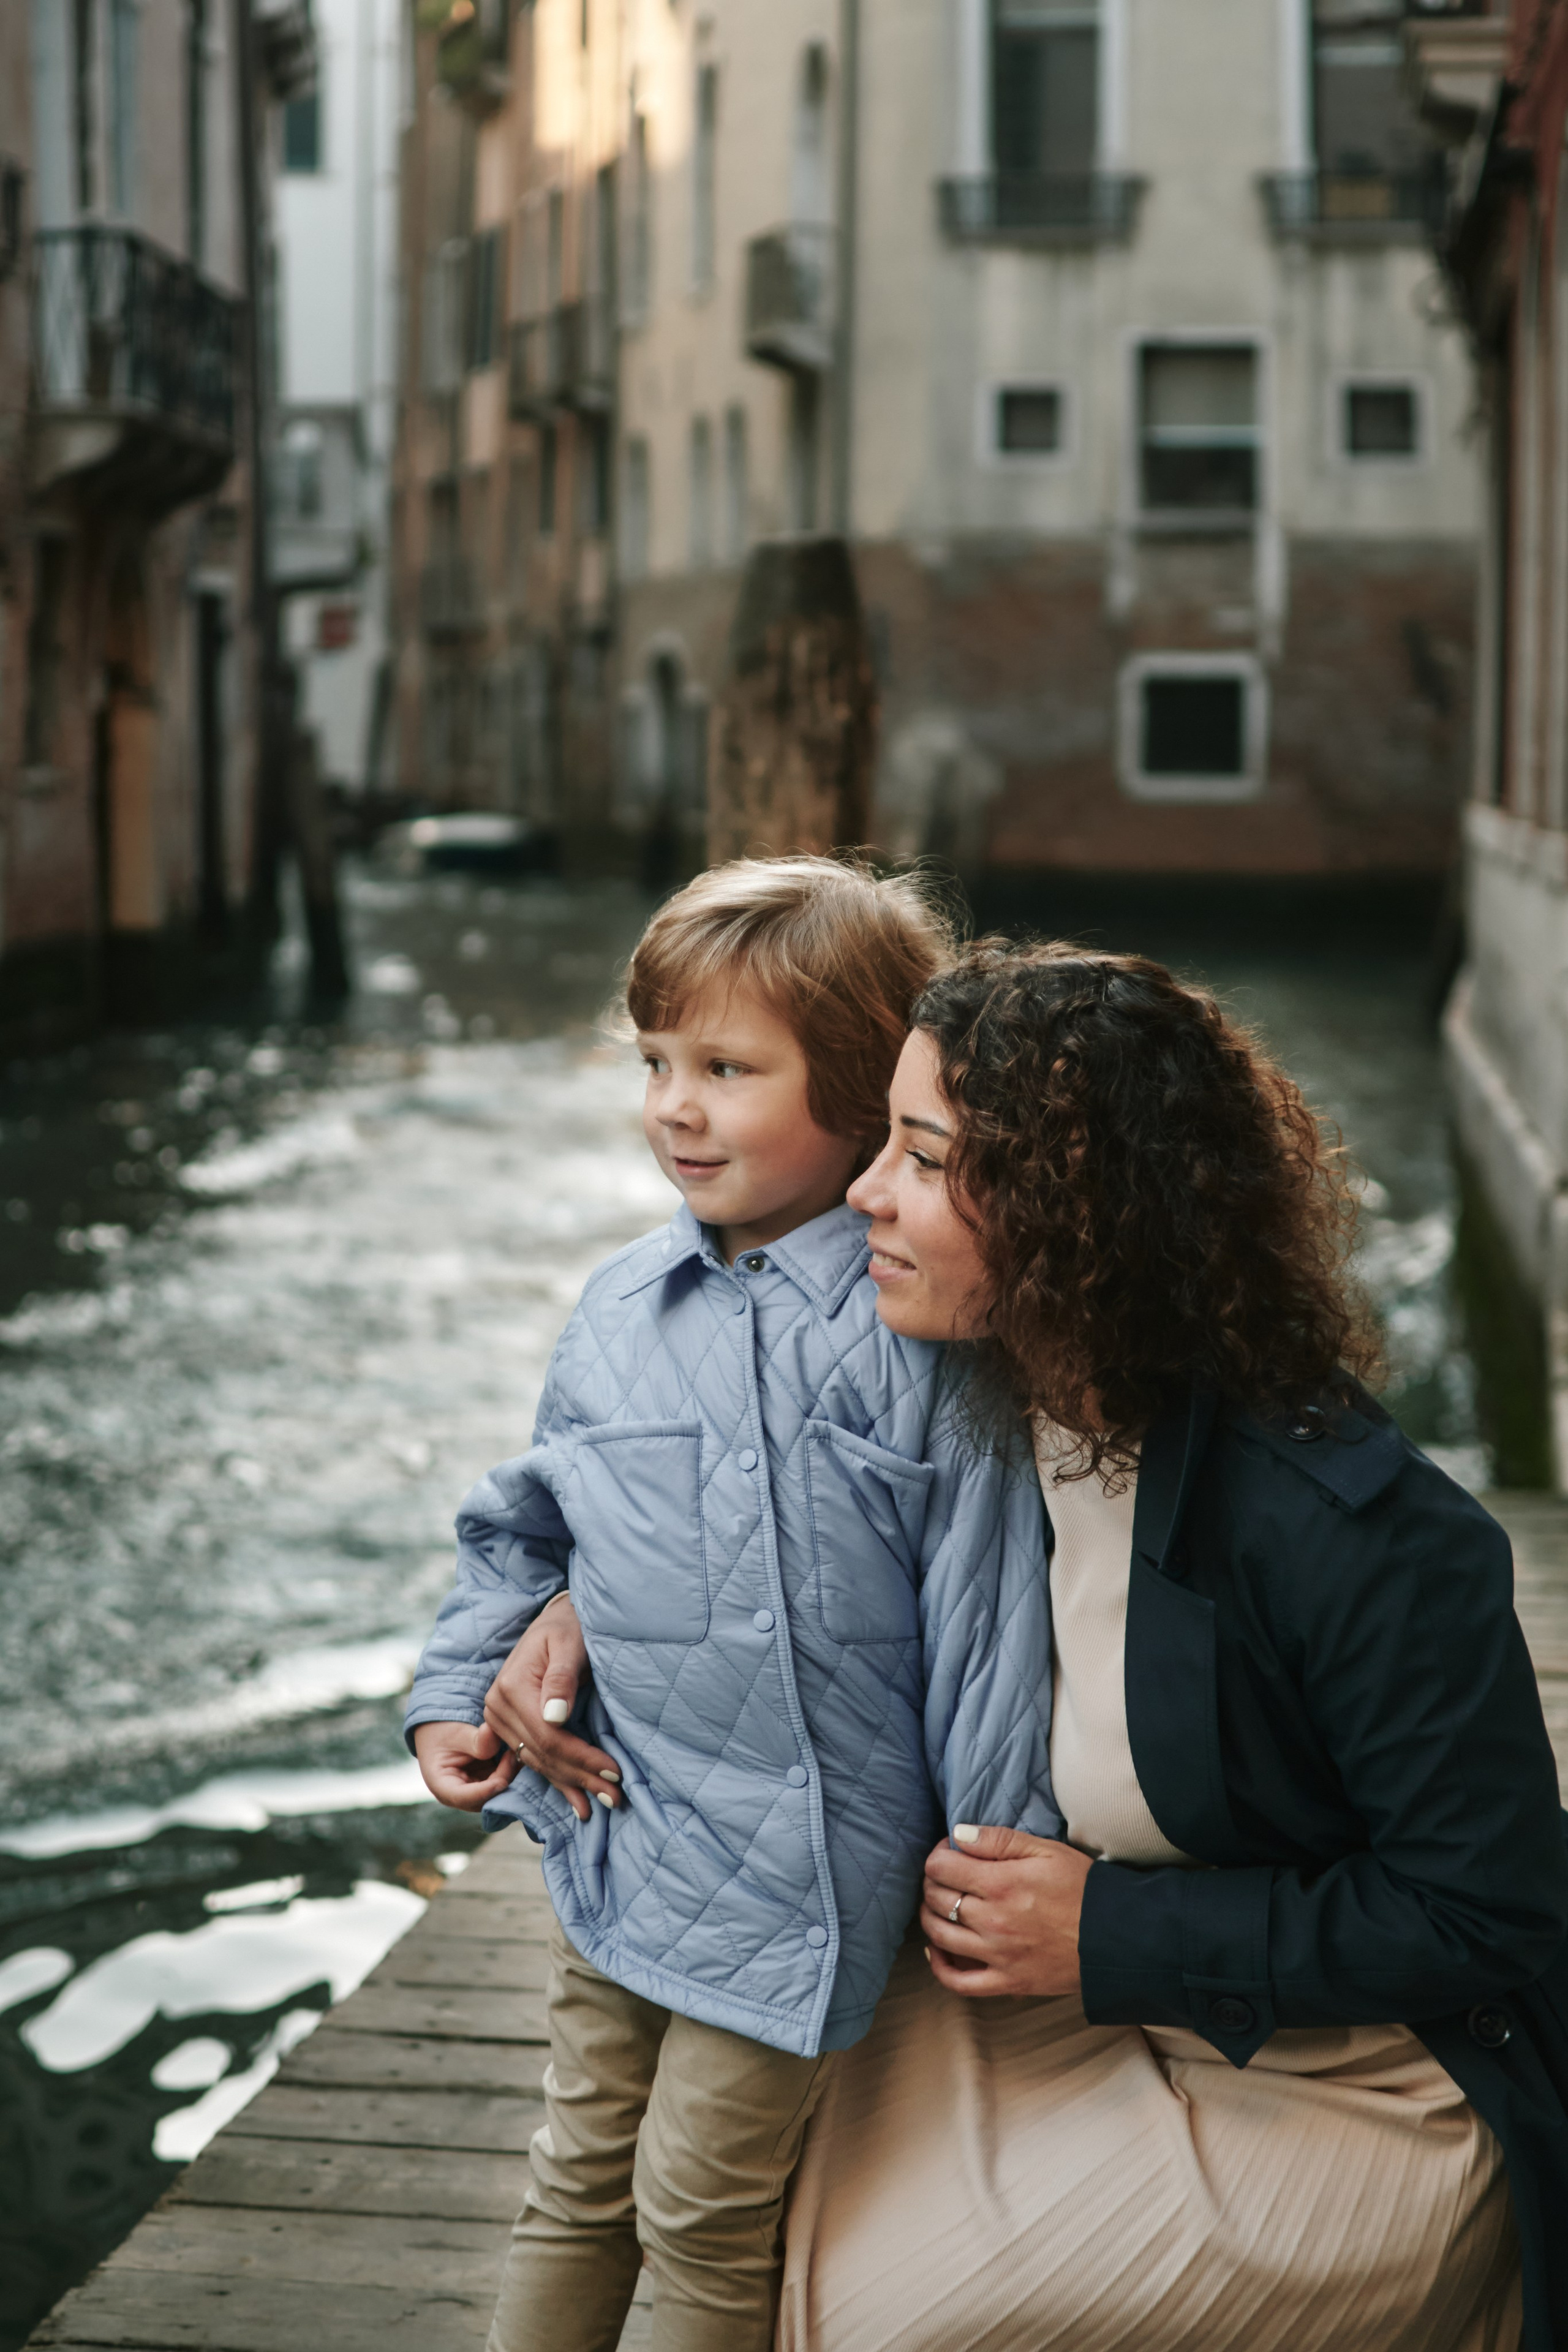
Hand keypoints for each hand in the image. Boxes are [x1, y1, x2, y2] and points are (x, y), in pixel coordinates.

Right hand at [412, 1718, 519, 1811]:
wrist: (445, 1733)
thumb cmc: (445, 1734)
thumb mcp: (456, 1734)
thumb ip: (475, 1739)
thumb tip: (491, 1733)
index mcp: (444, 1787)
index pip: (463, 1797)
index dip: (484, 1792)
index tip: (501, 1781)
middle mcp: (462, 1796)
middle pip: (485, 1798)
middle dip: (503, 1779)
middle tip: (514, 1755)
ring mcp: (478, 1792)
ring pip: (499, 1793)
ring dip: (511, 1775)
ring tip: (518, 1751)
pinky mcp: (491, 1785)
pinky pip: (505, 1783)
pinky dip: (514, 1771)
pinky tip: (521, 1755)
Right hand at [482, 1595, 622, 1822]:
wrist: (555, 1621)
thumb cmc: (569, 1627)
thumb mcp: (569, 1643)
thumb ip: (561, 1678)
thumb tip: (555, 1717)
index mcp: (510, 1687)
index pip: (548, 1736)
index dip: (581, 1757)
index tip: (614, 1771)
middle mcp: (497, 1708)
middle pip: (543, 1753)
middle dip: (581, 1776)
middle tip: (615, 1796)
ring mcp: (500, 1721)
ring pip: (539, 1762)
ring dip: (572, 1785)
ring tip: (604, 1802)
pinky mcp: (509, 1728)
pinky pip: (534, 1759)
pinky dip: (558, 1781)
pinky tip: (578, 1802)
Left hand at [920, 1824, 1093, 1997]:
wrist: (1115, 1938)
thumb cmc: (1083, 1888)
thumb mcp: (1046, 1850)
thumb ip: (999, 1840)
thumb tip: (958, 1834)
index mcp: (1001, 1884)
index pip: (942, 1867)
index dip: (938, 1854)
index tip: (950, 1851)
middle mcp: (993, 1921)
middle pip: (937, 1898)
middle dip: (932, 1880)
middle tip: (945, 1874)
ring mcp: (998, 1956)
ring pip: (939, 1935)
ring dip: (928, 1916)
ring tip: (937, 1903)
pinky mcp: (1007, 1982)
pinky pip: (959, 1982)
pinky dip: (939, 1966)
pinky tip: (936, 1948)